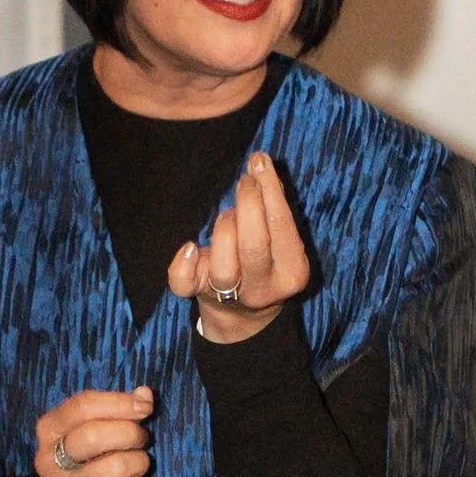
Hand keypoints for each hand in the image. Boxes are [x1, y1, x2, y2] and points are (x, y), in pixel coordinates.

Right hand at [34, 386, 153, 476]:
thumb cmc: (90, 459)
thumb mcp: (95, 427)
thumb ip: (118, 407)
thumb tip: (145, 394)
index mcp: (49, 429)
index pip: (83, 405)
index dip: (119, 402)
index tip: (145, 406)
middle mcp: (50, 459)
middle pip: (94, 435)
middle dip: (130, 433)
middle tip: (142, 439)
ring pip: (115, 465)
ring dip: (138, 461)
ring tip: (136, 463)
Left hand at [165, 147, 310, 346]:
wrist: (244, 314)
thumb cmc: (265, 262)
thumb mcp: (281, 243)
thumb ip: (276, 211)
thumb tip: (263, 168)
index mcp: (292, 272)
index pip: (282, 225)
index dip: (269, 190)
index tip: (259, 162)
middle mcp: (263, 289)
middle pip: (253, 245)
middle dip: (246, 205)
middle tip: (244, 181)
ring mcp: (230, 297)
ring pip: (222, 265)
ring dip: (223, 229)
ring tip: (227, 213)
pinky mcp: (199, 296)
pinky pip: (185, 283)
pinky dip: (183, 264)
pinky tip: (190, 246)